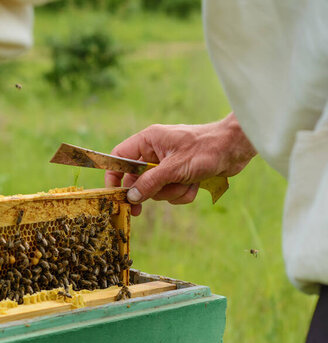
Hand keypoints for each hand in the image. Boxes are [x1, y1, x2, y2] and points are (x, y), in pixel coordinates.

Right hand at [105, 113, 255, 215]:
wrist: (236, 148)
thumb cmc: (205, 149)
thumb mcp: (174, 168)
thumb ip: (150, 182)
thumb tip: (130, 196)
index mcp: (148, 141)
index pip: (120, 157)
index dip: (114, 175)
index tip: (114, 194)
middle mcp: (155, 151)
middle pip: (138, 178)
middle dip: (150, 191)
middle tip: (141, 209)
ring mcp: (168, 164)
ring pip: (157, 189)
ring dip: (172, 192)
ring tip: (187, 183)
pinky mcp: (181, 174)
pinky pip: (172, 191)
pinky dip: (183, 193)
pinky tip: (196, 185)